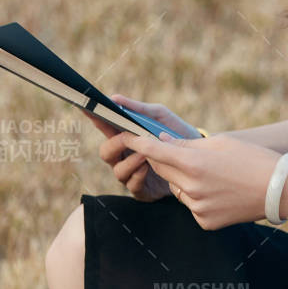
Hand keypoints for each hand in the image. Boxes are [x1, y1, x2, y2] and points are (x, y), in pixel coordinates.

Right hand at [85, 95, 203, 201]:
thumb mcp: (160, 117)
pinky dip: (139, 175)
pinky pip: (132, 185)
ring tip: (145, 153)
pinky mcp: (143, 190)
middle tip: (126, 136)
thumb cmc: (176, 134)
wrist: (201, 156)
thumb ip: (139, 109)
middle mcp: (125, 156)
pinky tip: (149, 166)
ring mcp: (132, 174)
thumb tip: (115, 98)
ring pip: (117, 170)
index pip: (105, 127)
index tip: (87, 108)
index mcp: (126, 136)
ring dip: (130, 161)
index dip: (94, 119)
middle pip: (106, 152)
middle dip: (114, 144)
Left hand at [116, 129, 285, 228]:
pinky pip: (191, 205)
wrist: (280, 190)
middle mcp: (191, 188)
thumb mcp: (221, 143)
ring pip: (176, 189)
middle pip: (161, 171)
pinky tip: (218, 191)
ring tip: (211, 174)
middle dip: (162, 160)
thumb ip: (187, 144)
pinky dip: (197, 197)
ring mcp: (197, 208)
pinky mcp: (205, 222)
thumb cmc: (253, 159)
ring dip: (182, 179)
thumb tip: (162, 142)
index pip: (154, 152)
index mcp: (194, 163)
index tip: (126, 136)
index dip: (137, 143)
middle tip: (172, 150)